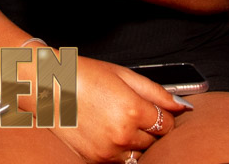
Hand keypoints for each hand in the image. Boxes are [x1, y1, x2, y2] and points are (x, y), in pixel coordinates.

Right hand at [50, 56, 182, 162]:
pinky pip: (121, 161)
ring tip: (118, 121)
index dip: (163, 115)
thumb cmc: (82, 75)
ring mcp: (108, 150)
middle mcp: (122, 134)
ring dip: (136, 142)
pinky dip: (120, 150)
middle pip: (156, 141)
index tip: (154, 110)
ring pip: (140, 154)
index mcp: (132, 109)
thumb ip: (156, 92)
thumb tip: (181, 105)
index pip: (168, 124)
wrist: (47, 86)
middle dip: (150, 128)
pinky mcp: (95, 159)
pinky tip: (107, 131)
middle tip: (132, 112)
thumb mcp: (123, 74)